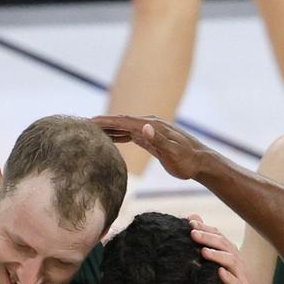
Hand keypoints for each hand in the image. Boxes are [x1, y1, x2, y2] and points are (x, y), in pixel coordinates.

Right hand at [93, 115, 208, 179]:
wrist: (202, 162)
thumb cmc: (187, 161)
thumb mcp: (172, 154)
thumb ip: (158, 140)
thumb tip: (144, 127)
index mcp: (151, 126)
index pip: (123, 121)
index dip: (105, 121)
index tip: (87, 121)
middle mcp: (149, 125)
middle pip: (120, 122)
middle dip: (101, 123)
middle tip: (81, 125)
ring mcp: (150, 131)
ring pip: (124, 127)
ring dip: (108, 128)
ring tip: (90, 131)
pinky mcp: (152, 139)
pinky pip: (130, 134)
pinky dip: (117, 135)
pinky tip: (109, 139)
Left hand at [188, 215, 267, 283]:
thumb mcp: (216, 268)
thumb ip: (207, 252)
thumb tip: (193, 234)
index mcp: (230, 254)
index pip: (218, 236)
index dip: (205, 227)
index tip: (189, 221)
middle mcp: (237, 262)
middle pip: (223, 245)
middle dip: (208, 237)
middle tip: (192, 231)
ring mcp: (240, 276)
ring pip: (230, 261)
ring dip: (216, 254)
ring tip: (203, 250)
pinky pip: (235, 283)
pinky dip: (227, 277)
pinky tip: (219, 272)